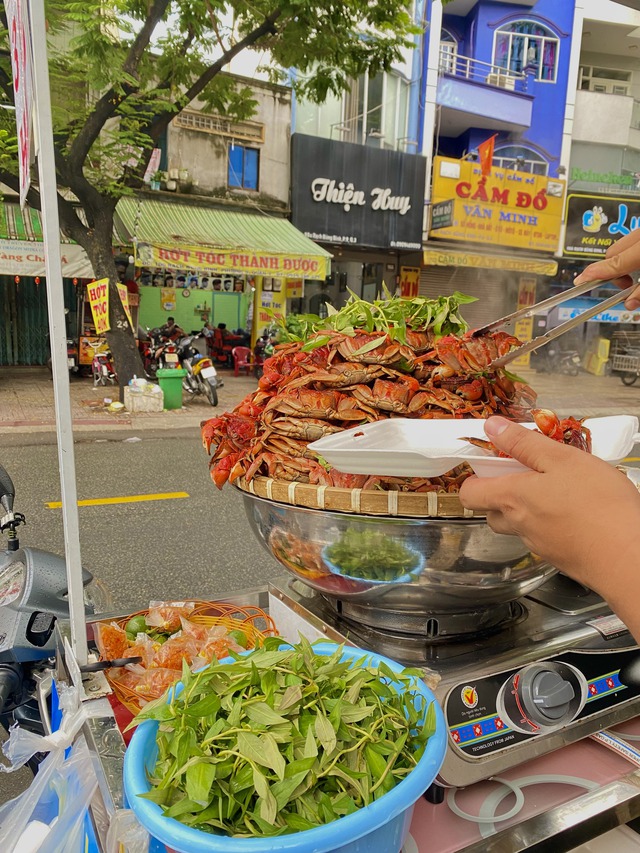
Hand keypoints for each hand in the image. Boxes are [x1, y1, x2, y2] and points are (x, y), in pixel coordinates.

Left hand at [458, 417, 639, 636]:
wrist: (626, 555)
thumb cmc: (597, 504)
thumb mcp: (561, 459)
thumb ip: (523, 443)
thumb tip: (492, 427)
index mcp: (512, 498)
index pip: (470, 494)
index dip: (474, 478)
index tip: (491, 463)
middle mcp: (519, 525)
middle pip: (492, 512)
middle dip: (500, 494)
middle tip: (526, 475)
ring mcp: (538, 545)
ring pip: (518, 526)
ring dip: (526, 510)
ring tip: (556, 491)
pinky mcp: (558, 557)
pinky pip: (543, 538)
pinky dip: (550, 524)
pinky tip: (574, 513)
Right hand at [574, 229, 639, 309]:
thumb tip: (629, 304)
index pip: (613, 262)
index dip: (594, 273)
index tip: (579, 281)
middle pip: (612, 253)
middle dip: (612, 271)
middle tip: (626, 285)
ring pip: (620, 245)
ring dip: (621, 260)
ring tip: (634, 273)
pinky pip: (630, 240)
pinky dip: (630, 252)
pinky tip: (637, 261)